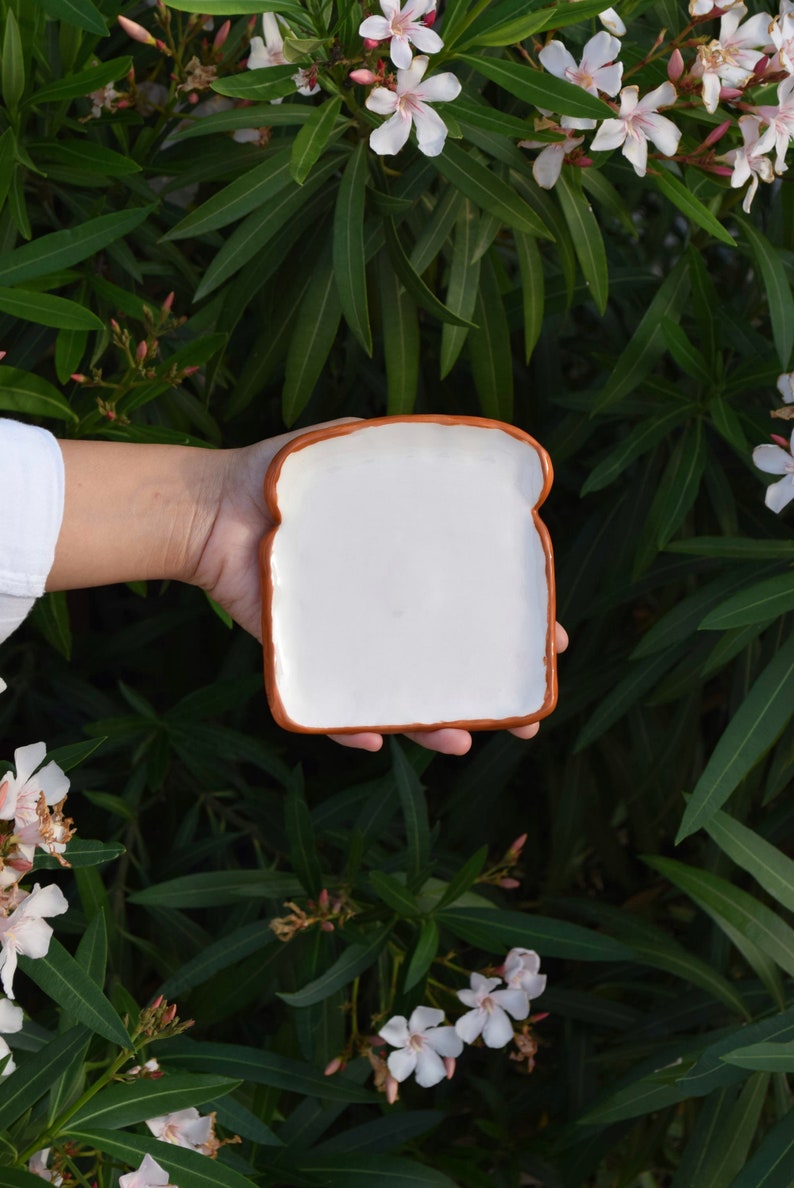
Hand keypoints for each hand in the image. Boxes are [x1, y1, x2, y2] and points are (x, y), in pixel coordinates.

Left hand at [193, 424, 567, 755]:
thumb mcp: (350, 448)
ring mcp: (345, 637)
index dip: (517, 624)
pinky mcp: (301, 658)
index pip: (475, 600)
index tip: (554, 642)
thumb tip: (463, 460)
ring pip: (398, 693)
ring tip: (462, 741)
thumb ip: (400, 454)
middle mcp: (383, 607)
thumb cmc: (282, 475)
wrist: (209, 504)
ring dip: (433, 724)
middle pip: (448, 659)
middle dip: (493, 693)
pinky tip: (371, 739)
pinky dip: (348, 726)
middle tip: (528, 720)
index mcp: (404, 564)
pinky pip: (328, 704)